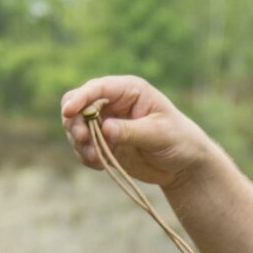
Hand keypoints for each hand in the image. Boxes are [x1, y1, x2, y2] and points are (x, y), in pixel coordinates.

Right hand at [58, 75, 213, 188]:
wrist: (183, 165)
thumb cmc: (178, 140)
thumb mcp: (158, 134)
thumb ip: (131, 131)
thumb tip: (105, 128)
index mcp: (128, 90)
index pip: (97, 88)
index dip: (80, 98)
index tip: (68, 112)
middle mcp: (113, 103)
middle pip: (78, 104)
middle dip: (74, 121)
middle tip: (81, 138)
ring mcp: (106, 123)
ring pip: (76, 127)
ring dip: (79, 143)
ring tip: (96, 158)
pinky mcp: (104, 143)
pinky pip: (84, 147)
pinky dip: (86, 156)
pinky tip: (100, 165)